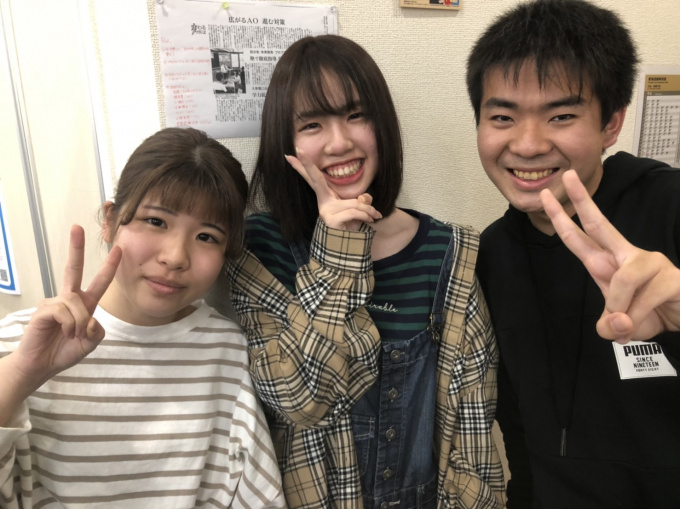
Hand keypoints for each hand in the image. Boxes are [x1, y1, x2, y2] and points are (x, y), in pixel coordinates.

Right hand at [14, 225, 121, 382]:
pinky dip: (69, 325)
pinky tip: (64, 333)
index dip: (109, 266)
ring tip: (71, 335)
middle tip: (77, 227)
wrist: (42, 365)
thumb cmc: (64, 351)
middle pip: (73, 268)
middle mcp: (69, 299)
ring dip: (79, 323)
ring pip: (76, 303)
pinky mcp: (44, 309)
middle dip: (76, 248)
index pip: (99, 281)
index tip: (118, 248)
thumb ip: (97, 331)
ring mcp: (55, 302)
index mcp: (84, 304)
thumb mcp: (90, 343)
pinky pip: (64, 312)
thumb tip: (90, 319)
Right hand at [285, 148, 381, 230]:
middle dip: (307, 164)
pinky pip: (355, 211)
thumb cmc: (353, 227)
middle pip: (315, 179)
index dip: (303, 167)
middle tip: (298, 149)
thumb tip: (364, 197)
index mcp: (327, 197)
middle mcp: (323, 203)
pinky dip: (367, 215)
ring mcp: (326, 212)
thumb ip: (362, 200)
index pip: (315, 179)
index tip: (292, 154)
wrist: (351, 249)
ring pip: (353, 201)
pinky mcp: (332, 220)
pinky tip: (371, 220)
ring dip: (368, 209)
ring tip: (374, 215)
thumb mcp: (359, 209)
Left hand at [540, 170, 679, 342]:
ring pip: (622, 280)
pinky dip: (638, 318)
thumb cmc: (649, 315)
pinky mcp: (671, 276)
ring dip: (620, 308)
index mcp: (607, 264)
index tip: (546, 196)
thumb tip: (615, 323)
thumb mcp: (619, 326)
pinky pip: (643, 299)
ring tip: (626, 323)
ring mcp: (650, 262)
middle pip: (600, 224)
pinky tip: (645, 321)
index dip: (562, 218)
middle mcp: (626, 256)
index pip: (580, 237)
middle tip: (568, 175)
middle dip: (581, 200)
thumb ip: (608, 325)